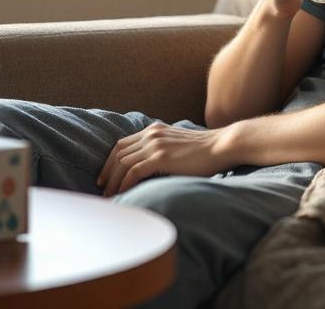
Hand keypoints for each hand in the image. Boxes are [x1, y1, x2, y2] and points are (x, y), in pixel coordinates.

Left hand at [97, 123, 233, 195]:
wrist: (222, 145)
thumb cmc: (205, 151)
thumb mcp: (178, 146)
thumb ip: (163, 151)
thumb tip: (151, 169)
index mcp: (154, 130)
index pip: (122, 144)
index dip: (111, 161)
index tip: (106, 176)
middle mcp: (151, 134)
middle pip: (118, 152)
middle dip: (107, 171)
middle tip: (102, 187)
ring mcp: (155, 144)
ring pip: (123, 163)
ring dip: (113, 181)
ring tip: (110, 195)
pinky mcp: (161, 157)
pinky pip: (134, 171)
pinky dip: (124, 183)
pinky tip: (122, 193)